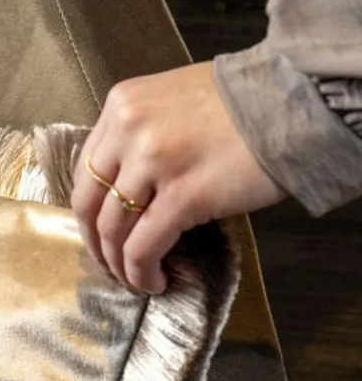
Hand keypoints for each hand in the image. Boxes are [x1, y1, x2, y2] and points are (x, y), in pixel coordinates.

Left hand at [72, 62, 285, 294]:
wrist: (294, 102)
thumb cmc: (240, 102)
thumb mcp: (171, 99)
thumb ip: (141, 131)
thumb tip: (128, 180)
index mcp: (121, 105)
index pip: (86, 167)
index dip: (89, 208)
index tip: (99, 230)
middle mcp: (127, 131)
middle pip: (89, 200)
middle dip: (95, 241)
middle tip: (109, 264)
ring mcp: (153, 163)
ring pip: (114, 229)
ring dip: (120, 263)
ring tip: (135, 279)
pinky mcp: (185, 196)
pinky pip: (145, 245)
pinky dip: (142, 271)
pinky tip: (155, 281)